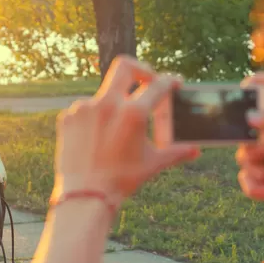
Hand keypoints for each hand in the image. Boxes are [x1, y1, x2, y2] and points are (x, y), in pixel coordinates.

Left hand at [53, 57, 199, 208]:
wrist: (86, 196)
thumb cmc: (122, 180)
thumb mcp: (153, 163)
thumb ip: (176, 152)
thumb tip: (195, 151)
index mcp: (133, 114)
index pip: (158, 86)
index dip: (170, 81)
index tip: (173, 83)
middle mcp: (107, 104)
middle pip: (126, 66)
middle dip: (141, 70)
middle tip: (147, 80)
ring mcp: (85, 109)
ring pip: (104, 94)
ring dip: (114, 105)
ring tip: (116, 130)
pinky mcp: (68, 117)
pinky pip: (85, 109)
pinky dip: (94, 118)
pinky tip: (97, 137)